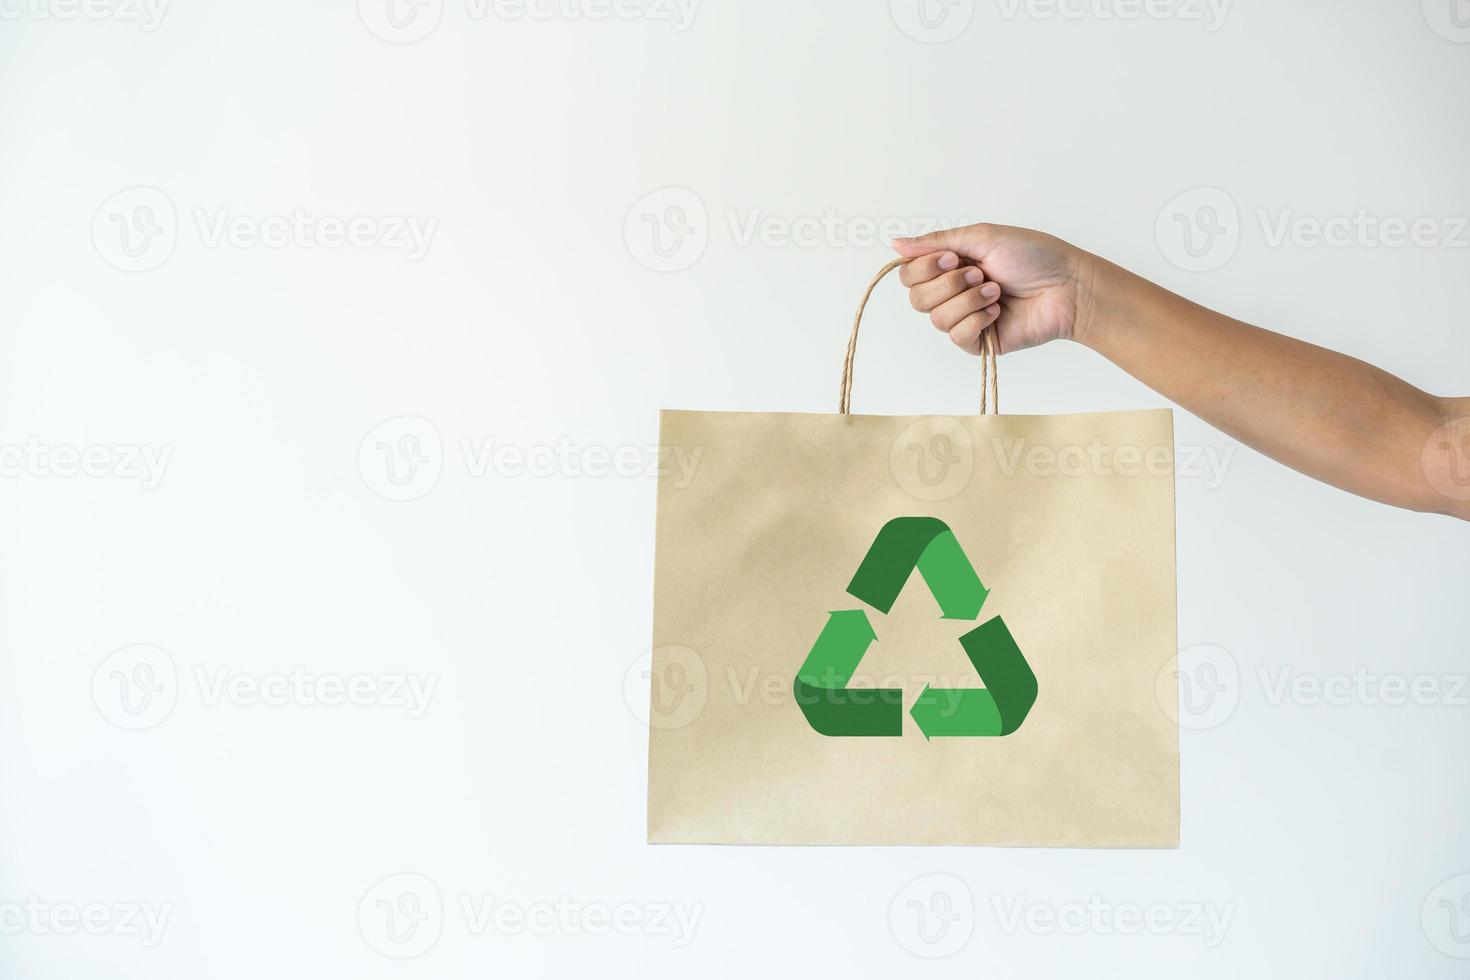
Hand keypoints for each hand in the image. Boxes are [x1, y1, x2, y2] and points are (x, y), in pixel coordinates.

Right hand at [892, 224, 1093, 354]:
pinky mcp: (978, 342)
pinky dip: (978, 320)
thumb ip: (935, 241)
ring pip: (936, 319)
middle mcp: (952, 293)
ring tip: (997, 291)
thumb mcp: (981, 237)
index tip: (953, 258)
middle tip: (980, 274)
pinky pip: (957, 336)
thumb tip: (895, 242)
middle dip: (948, 285)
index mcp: (950, 266)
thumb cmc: (1033, 256)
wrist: (1066, 286)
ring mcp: (964, 318)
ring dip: (968, 301)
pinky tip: (999, 311)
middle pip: (916, 299)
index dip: (924, 268)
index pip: (909, 275)